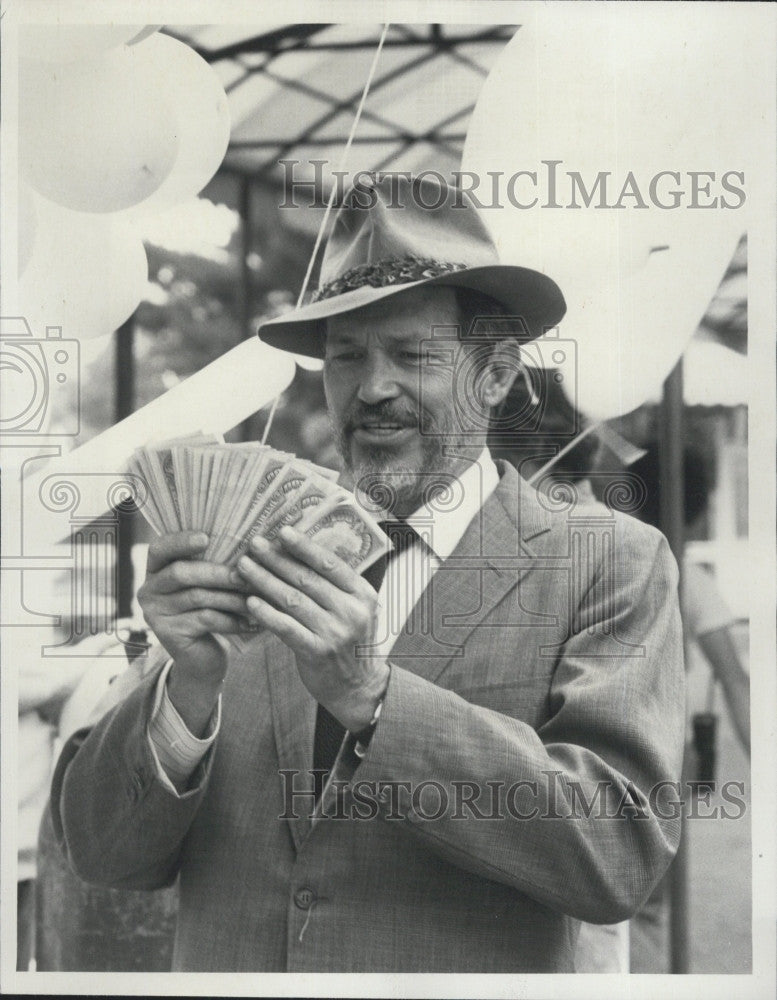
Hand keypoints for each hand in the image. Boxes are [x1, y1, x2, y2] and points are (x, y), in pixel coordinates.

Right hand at [137, 532, 248, 733]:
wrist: (203, 659)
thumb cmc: (211, 611)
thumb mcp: (208, 586)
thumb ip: (214, 563)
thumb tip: (249, 542)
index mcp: (155, 569)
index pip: (160, 548)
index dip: (180, 541)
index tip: (205, 538)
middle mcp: (149, 589)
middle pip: (181, 573)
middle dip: (217, 573)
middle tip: (246, 575)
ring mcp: (155, 613)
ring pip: (197, 597)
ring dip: (231, 597)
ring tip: (256, 598)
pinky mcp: (168, 634)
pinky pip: (205, 620)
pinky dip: (232, 620)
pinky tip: (253, 621)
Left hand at [237, 527, 388, 731]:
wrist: (358, 687)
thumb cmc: (350, 641)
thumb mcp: (355, 609)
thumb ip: (335, 586)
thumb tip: (299, 553)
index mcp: (363, 594)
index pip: (331, 563)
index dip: (305, 546)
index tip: (282, 531)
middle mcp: (352, 611)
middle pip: (307, 578)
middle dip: (277, 559)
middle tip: (254, 544)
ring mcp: (335, 632)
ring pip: (292, 600)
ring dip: (264, 580)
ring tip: (243, 567)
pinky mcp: (317, 652)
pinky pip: (286, 627)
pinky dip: (266, 613)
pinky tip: (250, 601)